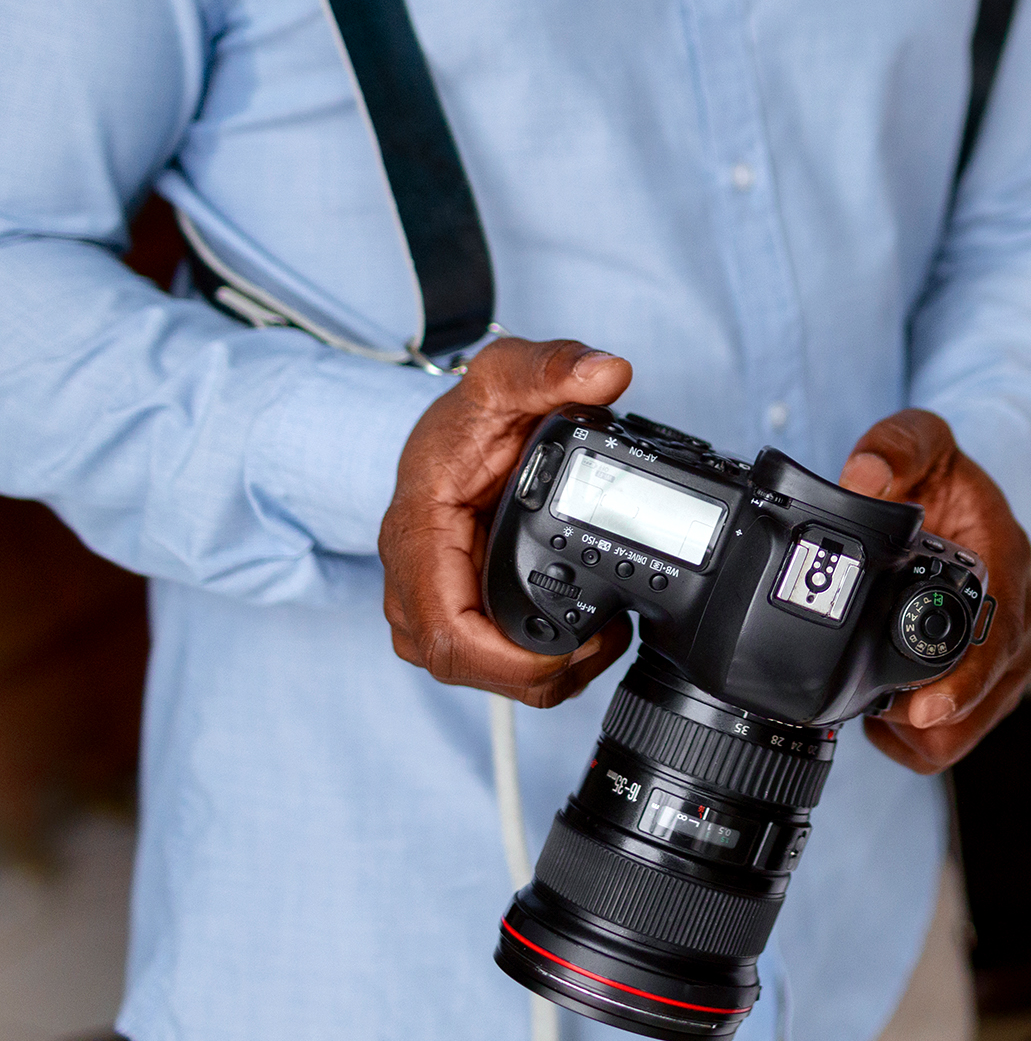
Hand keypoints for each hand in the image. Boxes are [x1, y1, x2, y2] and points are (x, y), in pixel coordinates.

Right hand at [382, 338, 635, 705]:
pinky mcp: (455, 605)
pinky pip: (481, 655)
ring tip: (599, 644)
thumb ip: (552, 366)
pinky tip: (580, 641)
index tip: (569, 648)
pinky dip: (531, 662)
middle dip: (532, 674)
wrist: (452, 428)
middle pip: (457, 663)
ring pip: (469, 668)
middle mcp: (414, 575)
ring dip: (534, 674)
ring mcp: (430, 595)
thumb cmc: (465, 415)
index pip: (444, 631)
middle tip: (602, 645)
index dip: (506, 660)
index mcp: (416, 533)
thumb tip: (606, 371)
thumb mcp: (504, 375)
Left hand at [839, 409, 1030, 772]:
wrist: (958, 494)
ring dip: (925, 735)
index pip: (997, 636)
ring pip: (974, 724)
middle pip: (989, 696)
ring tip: (873, 717)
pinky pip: (961, 730)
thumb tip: (864, 478)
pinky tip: (884, 719)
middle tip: (874, 717)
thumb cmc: (943, 475)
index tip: (924, 709)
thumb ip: (893, 447)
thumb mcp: (920, 439)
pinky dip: (921, 738)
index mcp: (1006, 561)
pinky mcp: (987, 676)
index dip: (964, 681)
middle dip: (934, 721)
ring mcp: (1006, 652)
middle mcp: (1017, 614)